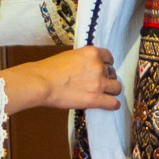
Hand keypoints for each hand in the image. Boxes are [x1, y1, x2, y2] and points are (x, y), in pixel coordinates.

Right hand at [1, 46, 120, 113]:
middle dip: (107, 78)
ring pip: (117, 88)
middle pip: (113, 73)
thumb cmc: (49, 70)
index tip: (103, 69)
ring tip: (104, 94)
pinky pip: (113, 103)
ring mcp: (98, 83)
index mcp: (92, 53)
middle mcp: (98, 66)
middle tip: (98, 84)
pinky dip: (112, 105)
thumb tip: (86, 68)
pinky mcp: (95, 98)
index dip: (106, 64)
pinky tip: (109, 105)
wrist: (42, 82)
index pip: (109, 57)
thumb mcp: (69, 56)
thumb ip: (82, 61)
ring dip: (111, 91)